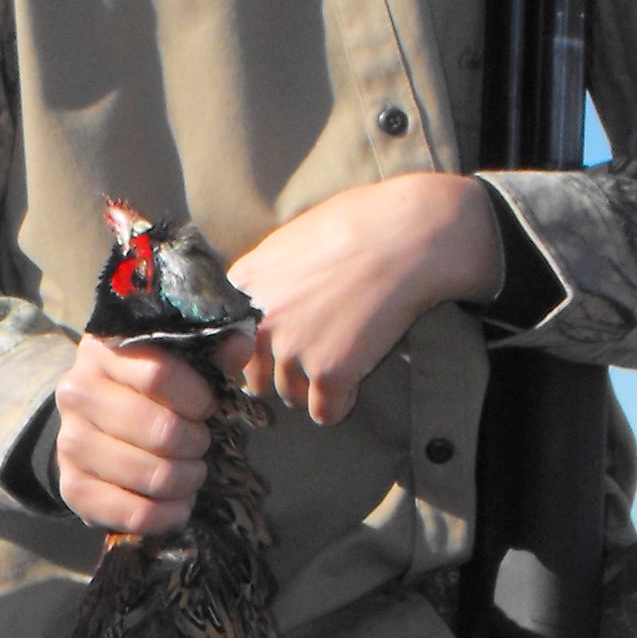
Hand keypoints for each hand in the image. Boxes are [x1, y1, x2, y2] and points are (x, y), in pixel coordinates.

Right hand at [53, 331, 249, 534]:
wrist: (93, 427)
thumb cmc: (145, 390)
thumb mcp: (175, 361)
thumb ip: (210, 351)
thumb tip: (240, 344)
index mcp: (103, 351)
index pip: (158, 374)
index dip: (196, 397)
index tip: (207, 407)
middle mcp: (77, 393)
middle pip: (160, 430)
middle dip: (196, 444)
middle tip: (200, 444)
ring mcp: (70, 443)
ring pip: (151, 474)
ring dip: (185, 480)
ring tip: (191, 473)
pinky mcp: (72, 487)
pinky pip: (134, 512)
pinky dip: (167, 514)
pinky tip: (178, 504)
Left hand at [231, 173, 501, 425]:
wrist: (410, 236)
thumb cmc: (360, 225)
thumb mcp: (292, 240)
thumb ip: (266, 279)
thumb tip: (257, 307)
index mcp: (245, 284)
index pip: (226, 340)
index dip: (251, 348)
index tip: (272, 348)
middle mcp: (260, 321)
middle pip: (255, 376)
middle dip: (282, 371)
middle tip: (317, 351)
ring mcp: (292, 349)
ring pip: (290, 396)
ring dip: (314, 386)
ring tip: (345, 353)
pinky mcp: (329, 373)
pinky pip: (325, 412)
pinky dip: (342, 402)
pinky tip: (357, 376)